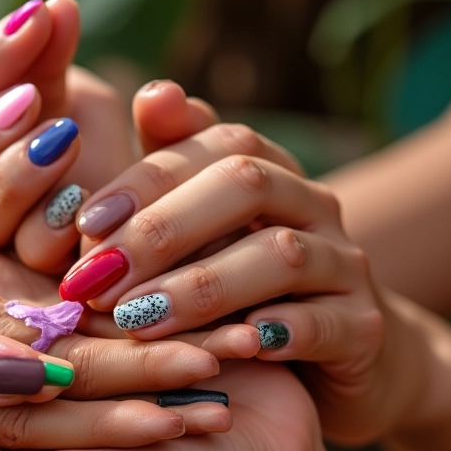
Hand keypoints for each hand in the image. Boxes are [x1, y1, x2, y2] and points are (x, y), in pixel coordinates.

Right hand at [0, 0, 215, 271]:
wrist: (138, 212)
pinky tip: (85, 198)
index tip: (38, 17)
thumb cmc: (97, 148)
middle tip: (35, 90)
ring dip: (14, 172)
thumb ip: (59, 57)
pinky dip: (52, 223)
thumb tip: (59, 6)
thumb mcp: (79, 94)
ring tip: (63, 135)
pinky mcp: (27, 280)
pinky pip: (27, 251)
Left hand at [55, 119, 398, 444]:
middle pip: (245, 184)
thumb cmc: (240, 285)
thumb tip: (152, 93)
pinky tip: (233, 348)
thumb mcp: (202, 232)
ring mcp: (345, 263)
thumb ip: (171, 176)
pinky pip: (326, 322)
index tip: (86, 222)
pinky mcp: (364, 327)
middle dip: (163, 228)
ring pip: (282, 254)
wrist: (331, 357)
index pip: (213, 143)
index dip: (147, 178)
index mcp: (268, 170)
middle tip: (99, 275)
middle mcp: (310, 204)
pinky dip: (279, 330)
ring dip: (201, 287)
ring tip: (139, 320)